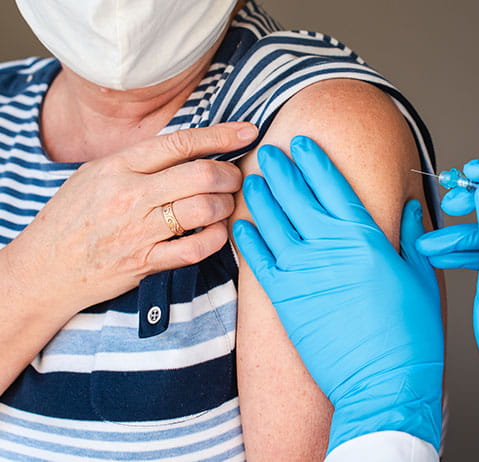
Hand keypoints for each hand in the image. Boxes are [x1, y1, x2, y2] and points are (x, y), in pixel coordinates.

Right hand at [2, 122, 256, 316]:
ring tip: (225, 204)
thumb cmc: (73, 216)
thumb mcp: (97, 173)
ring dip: (226, 205)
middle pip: (201, 174)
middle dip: (230, 174)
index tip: (248, 131)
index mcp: (119, 166)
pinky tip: (216, 231)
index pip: (180, 142)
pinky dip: (216, 238)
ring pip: (204, 209)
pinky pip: (196, 249)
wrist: (45, 268)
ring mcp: (139, 231)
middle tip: (235, 178)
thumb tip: (190, 146)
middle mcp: (131, 196)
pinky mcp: (146, 263)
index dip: (221, 134)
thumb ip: (140, 160)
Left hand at [232, 136, 443, 452]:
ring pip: (273, 223)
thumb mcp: (422, 279)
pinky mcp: (286, 301)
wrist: (384, 384)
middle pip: (297, 197)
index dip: (315, 161)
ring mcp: (304, 273)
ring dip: (260, 198)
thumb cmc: (411, 336)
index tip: (302, 142)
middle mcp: (330, 248)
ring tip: (250, 179)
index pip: (334, 186)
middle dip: (281, 170)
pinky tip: (240, 224)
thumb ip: (411, 238)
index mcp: (366, 239)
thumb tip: (410, 206)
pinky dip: (248, 240)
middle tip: (267, 152)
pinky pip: (258, 262)